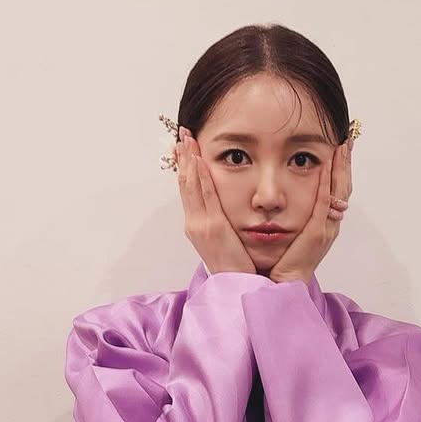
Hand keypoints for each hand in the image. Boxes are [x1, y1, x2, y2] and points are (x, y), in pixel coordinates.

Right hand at [175, 126, 255, 275]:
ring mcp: (201, 225)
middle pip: (185, 183)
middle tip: (183, 134)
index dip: (186, 167)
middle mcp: (194, 223)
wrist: (237, 288)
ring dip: (189, 160)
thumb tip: (224, 209)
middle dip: (184, 157)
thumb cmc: (236, 266)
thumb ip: (222, 223)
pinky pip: (205, 196)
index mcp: (198, 226)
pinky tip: (198, 159)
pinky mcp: (212, 228)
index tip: (185, 147)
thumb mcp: (225, 240)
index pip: (189, 190)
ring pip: (191, 185)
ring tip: (187, 138)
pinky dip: (199, 175)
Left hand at [268, 138, 351, 284]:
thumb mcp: (291, 235)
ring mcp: (325, 228)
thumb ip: (293, 218)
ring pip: (338, 191)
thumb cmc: (282, 263)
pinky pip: (324, 202)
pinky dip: (327, 181)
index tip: (341, 148)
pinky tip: (327, 163)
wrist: (283, 286)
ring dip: (341, 167)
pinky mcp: (317, 233)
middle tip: (348, 139)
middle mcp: (330, 225)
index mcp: (324, 225)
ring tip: (343, 145)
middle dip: (346, 163)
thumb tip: (283, 201)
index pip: (336, 192)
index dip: (340, 170)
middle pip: (343, 188)